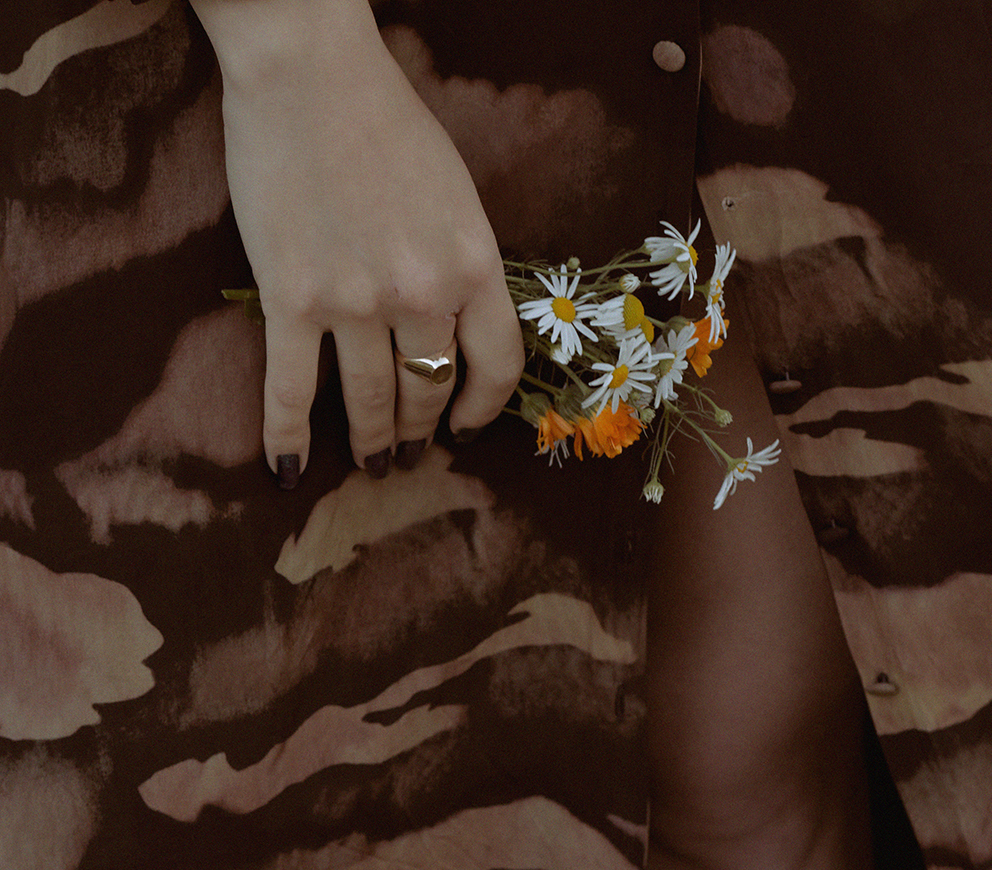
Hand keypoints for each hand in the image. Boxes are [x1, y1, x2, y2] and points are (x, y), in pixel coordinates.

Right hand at [192, 0, 524, 481]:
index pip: (497, 366)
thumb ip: (462, 262)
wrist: (307, 70)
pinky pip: (291, 390)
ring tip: (371, 461)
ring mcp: (355, 303)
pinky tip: (290, 470)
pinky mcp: (292, 300)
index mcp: (473, 265)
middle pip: (429, 390)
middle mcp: (422, 295)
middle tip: (408, 451)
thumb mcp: (455, 194)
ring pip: (370, 400)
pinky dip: (289, 438)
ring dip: (371, 441)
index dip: (484, 409)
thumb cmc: (384, 119)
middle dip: (420, 430)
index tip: (467, 427)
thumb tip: (457, 324)